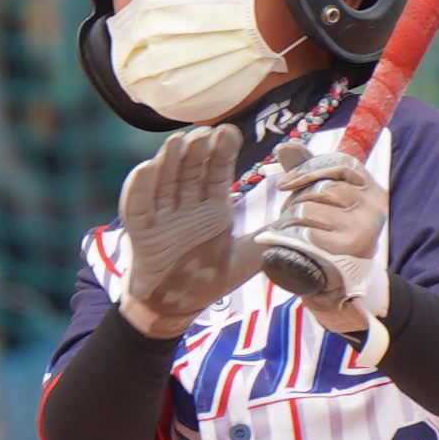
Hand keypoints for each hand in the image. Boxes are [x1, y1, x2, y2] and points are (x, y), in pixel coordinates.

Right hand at [117, 127, 264, 336]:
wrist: (176, 307)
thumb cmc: (208, 279)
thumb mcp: (247, 257)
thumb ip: (269, 238)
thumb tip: (302, 219)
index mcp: (210, 207)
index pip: (216, 172)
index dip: (222, 152)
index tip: (229, 132)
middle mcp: (185, 205)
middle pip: (190, 171)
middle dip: (198, 151)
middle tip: (206, 132)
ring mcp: (161, 216)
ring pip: (164, 182)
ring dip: (169, 161)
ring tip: (179, 141)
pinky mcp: (140, 233)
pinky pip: (135, 208)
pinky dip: (138, 188)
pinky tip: (146, 168)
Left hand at [255, 144, 389, 332]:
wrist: (336, 279)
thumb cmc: (328, 230)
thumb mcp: (323, 197)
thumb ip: (307, 169)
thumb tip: (286, 146)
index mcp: (372, 188)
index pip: (341, 162)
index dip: (308, 168)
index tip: (285, 182)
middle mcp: (375, 205)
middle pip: (324, 186)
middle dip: (298, 197)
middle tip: (287, 212)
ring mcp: (364, 226)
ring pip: (312, 207)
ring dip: (292, 217)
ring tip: (289, 226)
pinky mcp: (350, 247)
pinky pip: (310, 231)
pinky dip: (295, 235)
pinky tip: (294, 240)